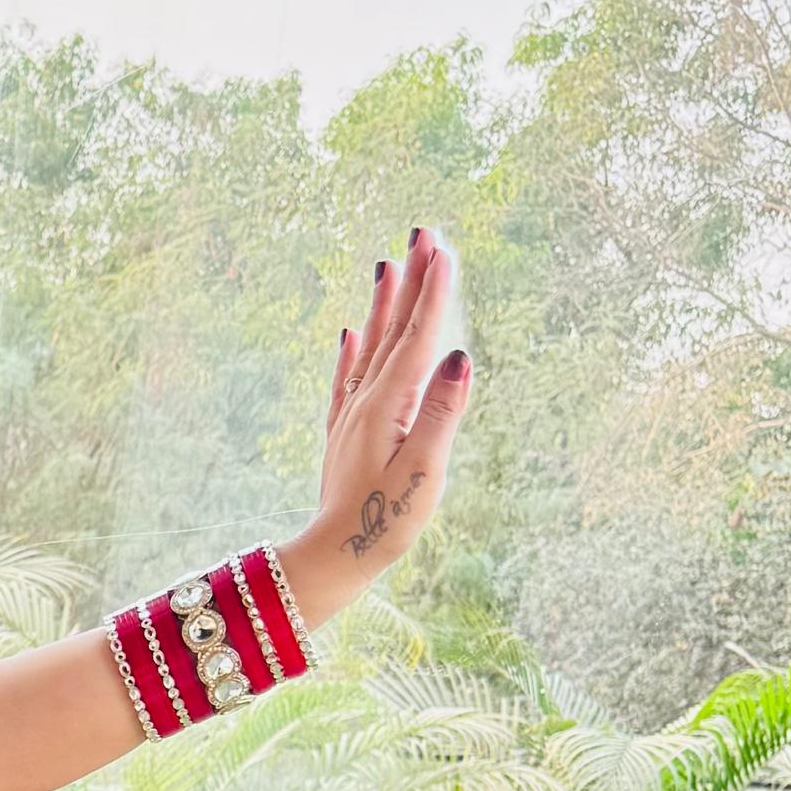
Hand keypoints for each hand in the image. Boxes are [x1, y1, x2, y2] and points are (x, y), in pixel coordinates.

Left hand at [294, 221, 474, 617]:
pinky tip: (352, 331)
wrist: (332, 558)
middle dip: (411, 281)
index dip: (434, 292)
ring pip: (371, 346)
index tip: (445, 248)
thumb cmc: (384, 523)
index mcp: (388, 406)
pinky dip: (353, 350)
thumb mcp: (423, 471)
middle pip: (394, 330)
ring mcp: (352, 415)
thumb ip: (441, 413)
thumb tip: (459, 357)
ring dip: (383, 304)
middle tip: (422, 231)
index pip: (418, 337)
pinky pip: (348, 379)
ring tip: (388, 264)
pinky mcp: (345, 433)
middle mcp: (365, 401)